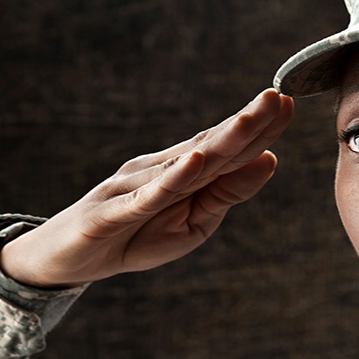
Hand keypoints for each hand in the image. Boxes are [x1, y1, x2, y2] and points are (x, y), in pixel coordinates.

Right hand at [0, 89, 294, 287]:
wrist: (69, 261)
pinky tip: (194, 162)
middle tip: (276, 97)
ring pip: (183, 163)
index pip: (226, 146)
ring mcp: (133, 186)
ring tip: (248, 120)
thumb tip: (269, 160)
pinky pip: (145, 195)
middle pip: (209, 144)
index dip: (258, 127)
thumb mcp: (194, 223)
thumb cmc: (136, 236)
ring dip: (217, 141)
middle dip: (245, 122)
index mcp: (184, 171)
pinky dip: (171, 179)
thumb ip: (227, 193)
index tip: (289, 104)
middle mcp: (160, 169)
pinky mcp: (111, 211)